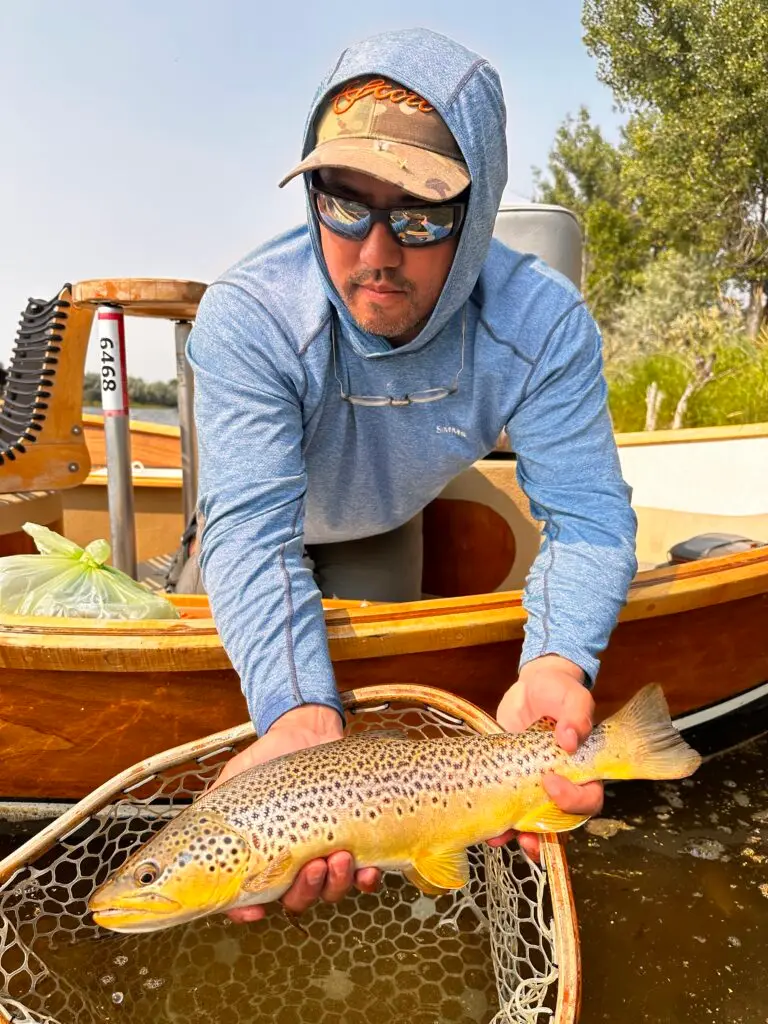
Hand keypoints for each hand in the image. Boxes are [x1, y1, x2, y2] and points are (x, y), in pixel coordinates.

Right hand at [209, 704, 380, 922]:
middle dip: (305, 891)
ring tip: (339, 856)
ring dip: (335, 883)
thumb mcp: (234, 781)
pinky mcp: (356, 842)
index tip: (255, 910)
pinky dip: (366, 880)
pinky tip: (365, 869)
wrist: (308, 732)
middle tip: (312, 867)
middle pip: (297, 900)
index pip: (249, 898)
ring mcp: (326, 855)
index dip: (247, 913)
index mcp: (262, 856)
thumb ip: (212, 809)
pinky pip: (364, 876)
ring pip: (331, 891)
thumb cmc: (267, 759)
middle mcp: (293, 864)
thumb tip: (183, 838)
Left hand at [488, 655, 603, 861]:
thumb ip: (576, 714)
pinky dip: (500, 823)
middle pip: (562, 822)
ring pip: (535, 824)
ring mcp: (536, 786)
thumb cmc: (558, 691)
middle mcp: (563, 783)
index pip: (589, 797)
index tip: (550, 781)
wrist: (531, 688)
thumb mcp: (572, 696)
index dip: (574, 799)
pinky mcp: (513, 783)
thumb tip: (570, 738)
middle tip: (527, 834)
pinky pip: (510, 810)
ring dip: (519, 836)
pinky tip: (487, 826)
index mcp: (584, 768)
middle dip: (544, 834)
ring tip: (500, 837)